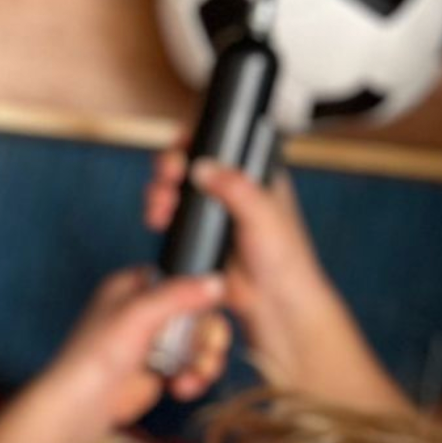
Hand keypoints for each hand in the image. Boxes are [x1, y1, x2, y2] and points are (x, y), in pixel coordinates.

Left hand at [0, 269, 223, 442]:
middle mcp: (143, 311)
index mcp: (133, 286)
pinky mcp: (156, 371)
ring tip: (191, 378)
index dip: (200, 297)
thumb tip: (217, 282)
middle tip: (203, 354)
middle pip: (198, 313)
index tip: (209, 314)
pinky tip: (181, 389)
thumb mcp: (138, 315)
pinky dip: (193, 378)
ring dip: (204, 361)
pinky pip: (190, 367)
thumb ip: (178, 295)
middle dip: (207, 337)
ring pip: (199, 342)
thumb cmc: (96, 357)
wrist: (79, 410)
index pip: (182, 279)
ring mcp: (151, 343)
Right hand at [144, 147, 411, 413]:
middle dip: (171, 166)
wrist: (273, 303)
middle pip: (191, 165)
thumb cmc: (283, 259)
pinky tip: (158, 220)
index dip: (199, 139)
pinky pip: (172, 218)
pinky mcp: (197, 236)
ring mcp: (212, 215)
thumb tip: (202, 167)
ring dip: (161, 191)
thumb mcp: (263, 215)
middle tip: (168, 174)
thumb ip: (236, 187)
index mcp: (254, 177)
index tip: (183, 143)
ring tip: (160, 203)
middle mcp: (231, 191)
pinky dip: (160, 214)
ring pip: (176, 190)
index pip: (222, 145)